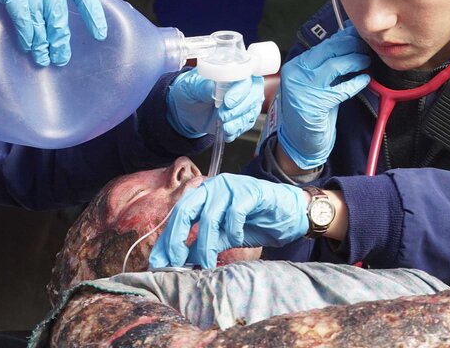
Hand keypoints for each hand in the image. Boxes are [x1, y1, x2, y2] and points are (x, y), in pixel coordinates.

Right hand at [0, 0, 106, 65]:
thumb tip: (60, 25)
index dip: (93, 13)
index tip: (100, 33)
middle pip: (59, 10)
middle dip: (60, 37)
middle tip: (61, 56)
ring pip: (41, 17)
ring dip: (42, 42)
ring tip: (43, 57)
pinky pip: (24, 18)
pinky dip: (26, 35)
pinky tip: (28, 46)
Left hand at [149, 174, 307, 268]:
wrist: (291, 213)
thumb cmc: (257, 222)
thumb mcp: (225, 236)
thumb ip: (203, 244)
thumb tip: (180, 261)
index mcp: (204, 194)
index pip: (178, 215)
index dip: (167, 239)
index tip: (158, 263)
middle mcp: (213, 186)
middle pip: (185, 210)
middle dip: (176, 240)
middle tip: (174, 264)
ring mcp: (231, 186)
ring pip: (209, 217)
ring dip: (205, 245)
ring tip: (206, 264)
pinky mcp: (250, 191)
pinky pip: (234, 213)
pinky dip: (234, 230)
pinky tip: (238, 238)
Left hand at [166, 69, 264, 141]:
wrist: (186, 109)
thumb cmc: (190, 90)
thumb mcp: (190, 86)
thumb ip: (202, 86)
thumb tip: (212, 88)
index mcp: (233, 70)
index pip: (247, 75)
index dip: (241, 89)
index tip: (228, 102)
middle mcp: (243, 84)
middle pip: (254, 94)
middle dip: (240, 108)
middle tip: (223, 115)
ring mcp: (245, 101)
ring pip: (252, 111)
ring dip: (238, 121)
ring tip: (223, 125)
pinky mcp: (243, 117)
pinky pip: (246, 124)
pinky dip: (237, 130)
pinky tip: (226, 131)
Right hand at [277, 25, 369, 169]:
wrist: (298, 141)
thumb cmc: (310, 111)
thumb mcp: (314, 84)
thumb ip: (326, 66)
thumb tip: (348, 43)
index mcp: (296, 66)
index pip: (323, 45)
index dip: (343, 38)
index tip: (358, 35)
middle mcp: (297, 74)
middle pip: (329, 50)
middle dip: (351, 45)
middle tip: (366, 46)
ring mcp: (304, 89)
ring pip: (335, 66)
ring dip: (355, 61)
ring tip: (367, 61)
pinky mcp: (315, 105)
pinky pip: (342, 89)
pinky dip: (356, 83)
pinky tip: (365, 79)